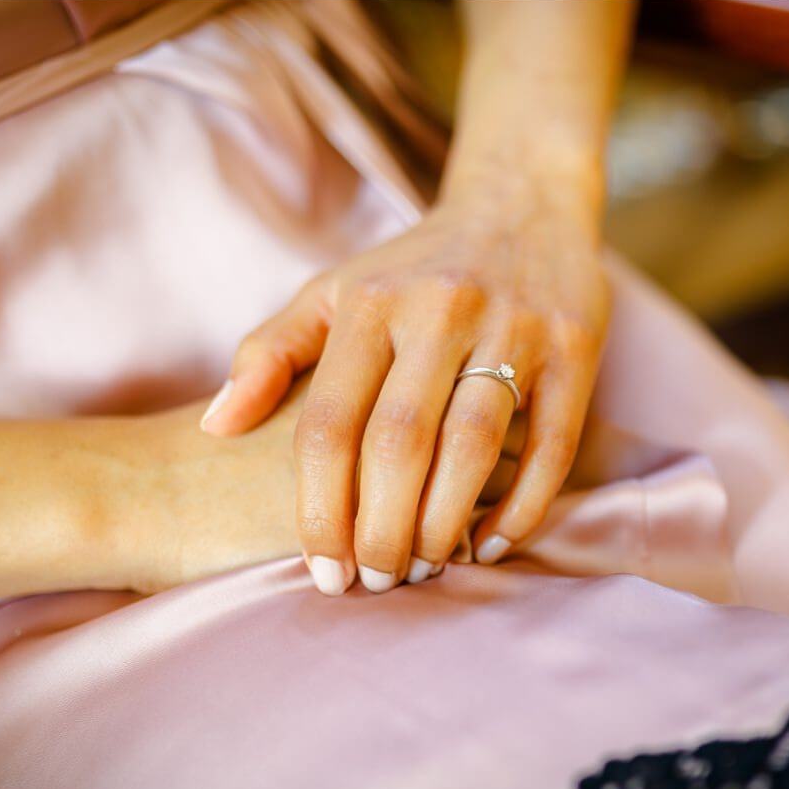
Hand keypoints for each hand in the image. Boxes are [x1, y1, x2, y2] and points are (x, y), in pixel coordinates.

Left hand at [200, 190, 609, 594]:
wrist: (521, 206)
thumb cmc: (412, 271)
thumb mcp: (334, 293)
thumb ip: (270, 353)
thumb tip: (214, 425)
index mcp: (371, 303)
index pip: (331, 421)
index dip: (319, 505)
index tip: (320, 569)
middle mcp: (440, 310)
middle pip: (400, 442)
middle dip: (380, 528)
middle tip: (373, 583)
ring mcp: (513, 328)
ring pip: (474, 444)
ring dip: (444, 523)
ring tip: (423, 570)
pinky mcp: (575, 348)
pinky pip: (551, 443)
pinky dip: (523, 504)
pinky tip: (491, 543)